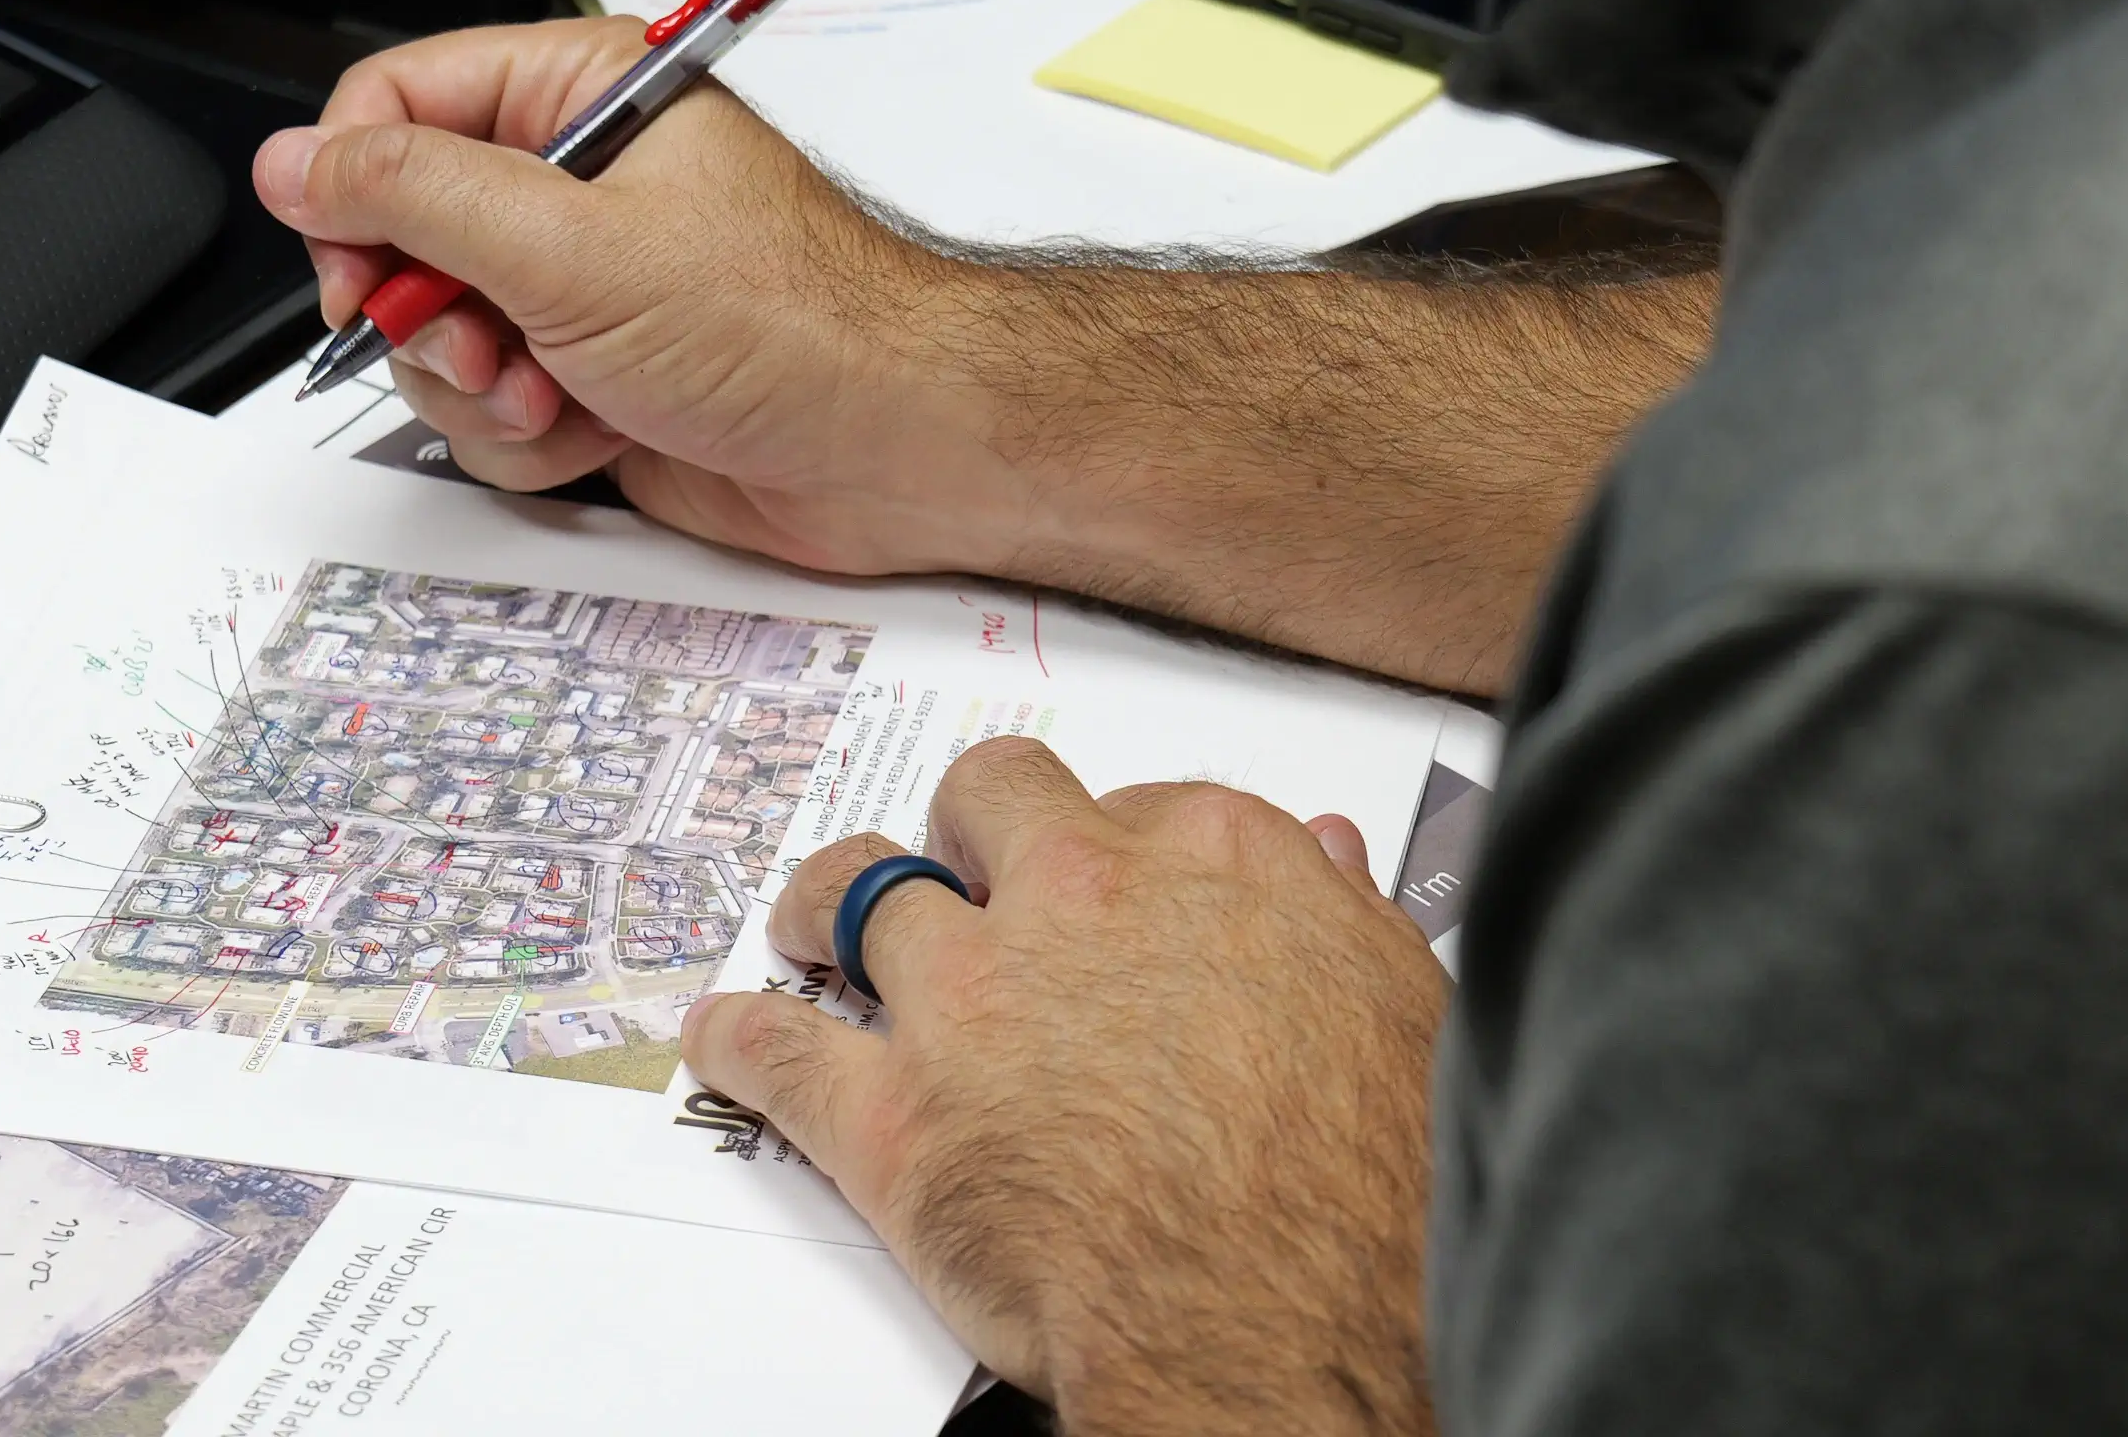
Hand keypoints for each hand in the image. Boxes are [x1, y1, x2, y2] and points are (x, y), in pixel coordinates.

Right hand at [250, 17, 1048, 577]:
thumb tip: (298, 161)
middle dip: (431, 315)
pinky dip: (529, 436)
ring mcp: (580, 287)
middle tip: (487, 345)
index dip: (354, 189)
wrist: (896, 448)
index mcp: (581, 95)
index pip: (398, 105)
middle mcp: (575, 184)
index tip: (356, 267)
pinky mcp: (591, 375)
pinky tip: (598, 430)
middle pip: (402, 235)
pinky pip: (492, 408)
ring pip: (439, 337)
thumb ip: (416, 197)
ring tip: (563, 393)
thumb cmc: (793, 323)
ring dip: (484, 388)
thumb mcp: (571, 245)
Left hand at [681, 738, 1447, 1434]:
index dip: (1111, 845)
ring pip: (856, 891)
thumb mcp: (1403, 1017)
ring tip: (810, 921)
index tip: (1100, 875)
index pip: (1136, 803)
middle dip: (966, 829)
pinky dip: (739, 1039)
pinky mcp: (894, 1115)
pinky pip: (779, 1049)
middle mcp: (1083, 899)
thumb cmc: (1368, 1198)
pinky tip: (723, 1035)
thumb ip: (1342, 920)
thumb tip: (1325, 857)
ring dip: (826, 902)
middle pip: (989, 802)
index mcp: (1216, 863)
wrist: (1283, 1325)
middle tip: (957, 869)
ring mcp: (974, 998)